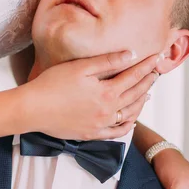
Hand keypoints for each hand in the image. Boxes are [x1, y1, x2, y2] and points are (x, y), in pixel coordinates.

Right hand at [25, 51, 158, 140]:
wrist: (32, 109)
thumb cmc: (52, 84)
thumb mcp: (80, 68)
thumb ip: (107, 61)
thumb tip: (131, 55)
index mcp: (106, 92)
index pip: (133, 76)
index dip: (146, 66)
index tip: (156, 57)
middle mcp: (108, 111)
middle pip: (135, 94)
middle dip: (148, 82)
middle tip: (156, 73)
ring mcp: (101, 125)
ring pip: (130, 114)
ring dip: (141, 102)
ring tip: (147, 92)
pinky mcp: (92, 134)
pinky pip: (117, 132)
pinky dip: (128, 125)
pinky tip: (131, 119)